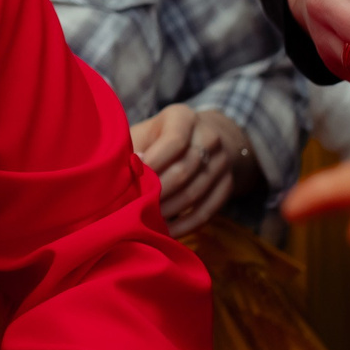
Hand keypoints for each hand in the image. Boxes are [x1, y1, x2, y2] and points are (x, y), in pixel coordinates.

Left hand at [130, 105, 258, 233]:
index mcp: (184, 118)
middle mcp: (208, 136)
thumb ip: (132, 149)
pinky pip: (208, 210)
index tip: (136, 177)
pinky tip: (167, 232)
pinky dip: (186, 225)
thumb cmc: (157, 140)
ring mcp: (222, 162)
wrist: (198, 139)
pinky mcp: (227, 185)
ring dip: (170, 210)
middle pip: (186, 169)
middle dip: (160, 191)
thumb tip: (122, 172)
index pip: (175, 140)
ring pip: (197, 192)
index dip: (155, 162)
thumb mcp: (144, 133)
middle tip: (138, 206)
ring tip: (148, 220)